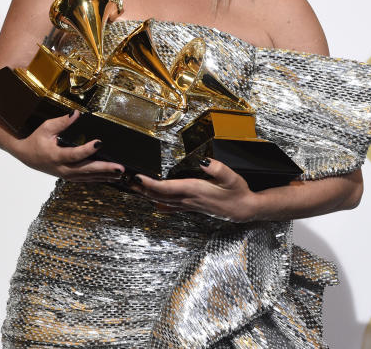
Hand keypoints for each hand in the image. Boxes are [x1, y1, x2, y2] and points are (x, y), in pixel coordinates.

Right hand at [13, 111, 123, 181]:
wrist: (26, 156)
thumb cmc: (36, 140)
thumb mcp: (46, 128)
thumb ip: (62, 122)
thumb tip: (76, 114)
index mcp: (55, 155)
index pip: (73, 154)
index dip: (87, 150)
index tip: (99, 142)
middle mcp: (62, 168)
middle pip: (85, 170)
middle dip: (104, 169)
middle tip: (119, 168)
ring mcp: (65, 175)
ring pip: (87, 177)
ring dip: (104, 175)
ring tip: (119, 173)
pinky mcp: (68, 177)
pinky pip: (85, 179)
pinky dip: (98, 178)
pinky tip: (110, 177)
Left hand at [131, 159, 257, 221]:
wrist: (244, 210)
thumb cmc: (238, 193)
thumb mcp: (232, 178)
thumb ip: (218, 169)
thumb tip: (204, 160)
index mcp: (194, 190)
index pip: (165, 188)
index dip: (149, 183)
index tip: (136, 176)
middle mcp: (188, 199)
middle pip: (158, 195)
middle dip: (141, 188)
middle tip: (125, 180)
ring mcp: (188, 205)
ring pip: (162, 200)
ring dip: (146, 194)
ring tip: (133, 187)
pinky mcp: (192, 207)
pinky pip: (170, 206)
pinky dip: (158, 201)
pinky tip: (153, 202)